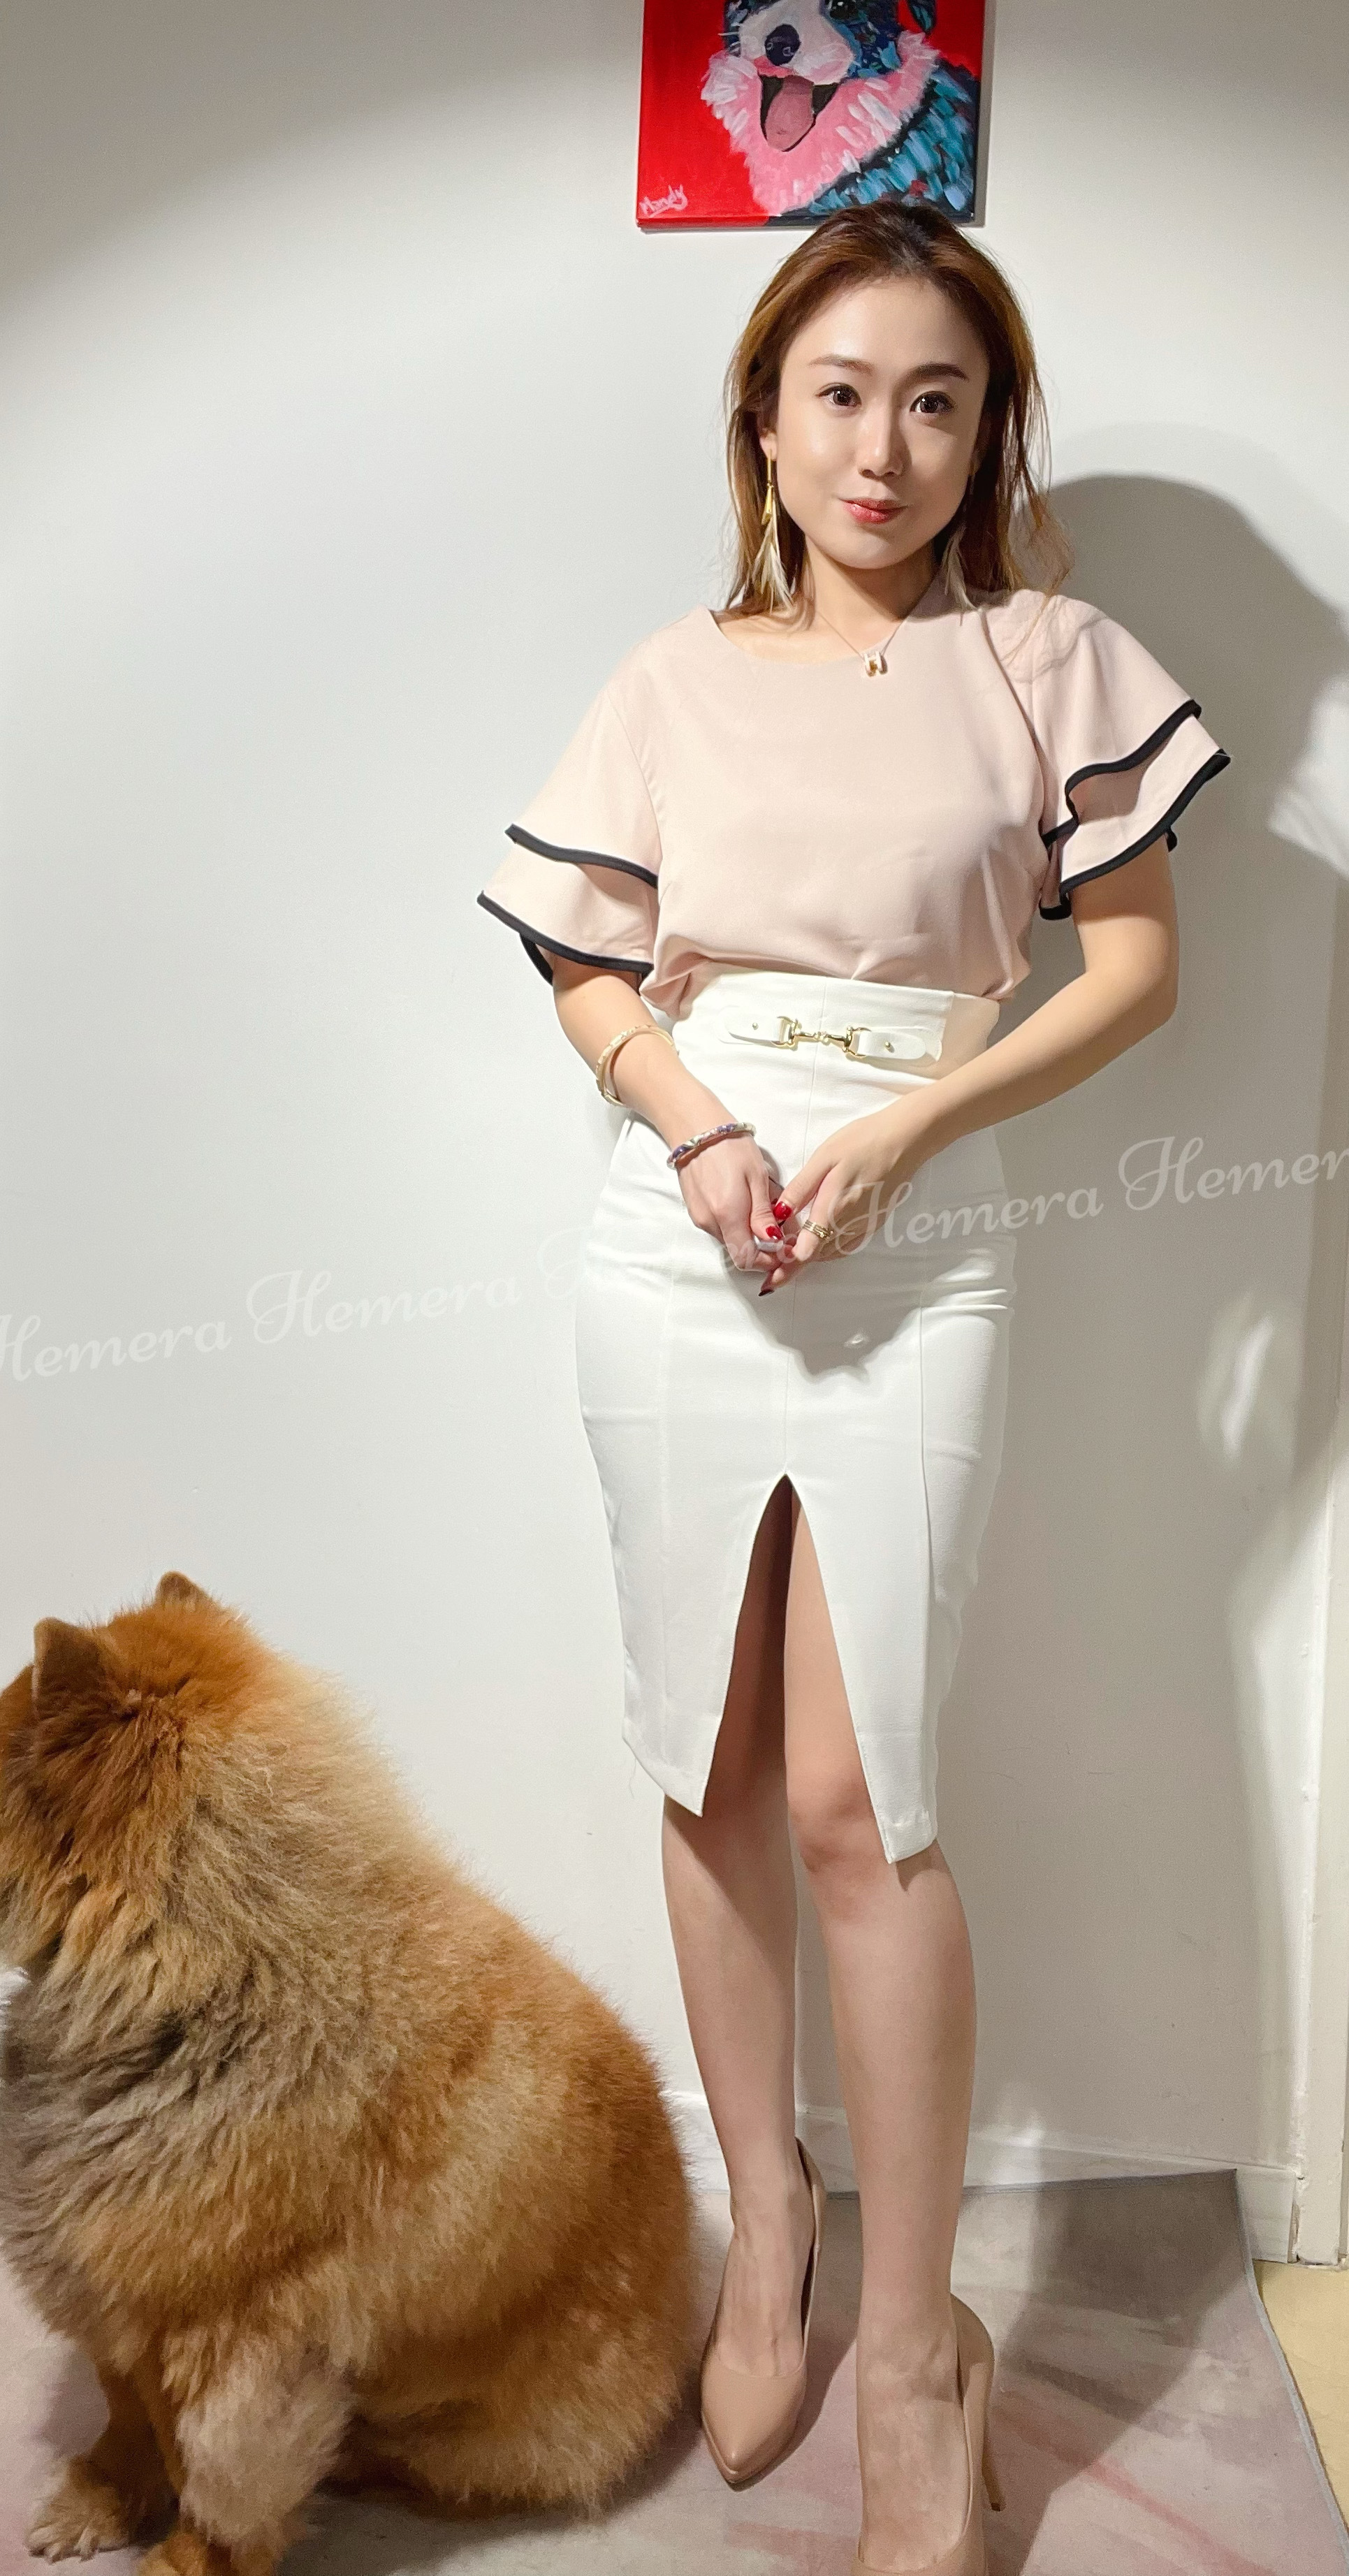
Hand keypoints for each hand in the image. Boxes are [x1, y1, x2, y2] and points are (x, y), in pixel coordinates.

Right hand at [672, 1129, 788, 1276]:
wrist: (696, 1129)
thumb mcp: (757, 1177)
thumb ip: (763, 1213)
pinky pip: (719, 1228)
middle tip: (779, 1232)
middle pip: (738, 1252)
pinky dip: (734, 1225)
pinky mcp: (695, 1211)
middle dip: (760, 1249)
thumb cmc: (731, 1147)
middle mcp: (710, 1222)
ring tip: (762, 1212)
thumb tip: (772, 1240)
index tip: (782, 1250)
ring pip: (729, 1241)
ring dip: (747, 1236)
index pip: (746, 1259)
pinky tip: (743, 1204)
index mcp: (728, 1214)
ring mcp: (700, 1218)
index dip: (767, 1261)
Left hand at [757, 1094, 936, 1293]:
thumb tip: (777, 1215)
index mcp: (833, 1209)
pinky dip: (829, 1251)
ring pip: (831, 1254)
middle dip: (793, 1268)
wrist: (906, 1140)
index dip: (785, 1264)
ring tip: (789, 1264)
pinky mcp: (874, 1223)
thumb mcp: (824, 1158)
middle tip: (772, 1278)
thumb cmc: (863, 1142)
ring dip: (811, 1260)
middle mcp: (849, 1224)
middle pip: (816, 1257)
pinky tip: (819, 1245)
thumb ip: (800, 1189)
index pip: (805, 1251)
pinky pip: (846, 1246)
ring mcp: (864, 1226)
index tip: (770, 1272)